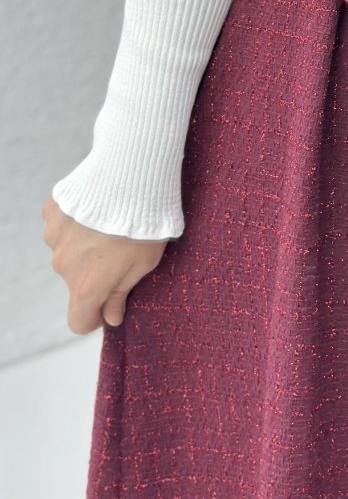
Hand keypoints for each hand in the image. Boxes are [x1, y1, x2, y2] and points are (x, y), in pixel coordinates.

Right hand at [41, 194, 168, 333]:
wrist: (131, 177)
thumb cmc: (145, 223)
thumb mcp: (144, 264)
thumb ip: (121, 293)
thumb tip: (111, 318)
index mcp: (87, 286)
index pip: (79, 321)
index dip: (96, 316)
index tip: (110, 304)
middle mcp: (63, 266)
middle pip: (75, 281)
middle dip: (94, 273)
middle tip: (120, 249)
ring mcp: (54, 237)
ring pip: (68, 251)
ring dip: (84, 245)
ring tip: (111, 223)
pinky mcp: (52, 212)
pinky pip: (61, 224)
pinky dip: (76, 221)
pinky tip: (97, 207)